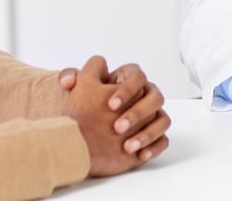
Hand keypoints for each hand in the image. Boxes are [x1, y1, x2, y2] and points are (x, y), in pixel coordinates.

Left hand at [61, 56, 169, 175]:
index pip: (138, 77)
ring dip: (147, 133)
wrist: (86, 135)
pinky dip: (154, 147)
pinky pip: (163, 140)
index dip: (127, 90)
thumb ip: (69, 76)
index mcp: (129, 79)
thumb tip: (67, 82)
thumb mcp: (75, 90)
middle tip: (117, 127)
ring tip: (127, 146)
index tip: (110, 106)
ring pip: (162, 120)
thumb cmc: (83, 108)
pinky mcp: (154, 136)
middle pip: (155, 98)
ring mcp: (152, 116)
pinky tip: (140, 155)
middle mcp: (145, 96)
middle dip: (137, 113)